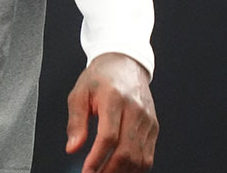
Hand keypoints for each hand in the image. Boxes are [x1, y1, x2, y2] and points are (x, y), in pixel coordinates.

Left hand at [65, 52, 157, 172]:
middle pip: (127, 151)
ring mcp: (147, 120)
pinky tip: (121, 170)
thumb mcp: (79, 93)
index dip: (97, 158)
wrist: (125, 63)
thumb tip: (73, 147)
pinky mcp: (154, 127)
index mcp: (115, 98)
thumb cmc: (101, 77)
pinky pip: (148, 155)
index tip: (87, 171)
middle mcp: (135, 109)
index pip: (109, 136)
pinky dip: (135, 168)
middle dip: (109, 171)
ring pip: (140, 158)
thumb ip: (76, 122)